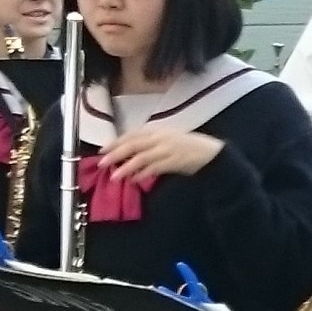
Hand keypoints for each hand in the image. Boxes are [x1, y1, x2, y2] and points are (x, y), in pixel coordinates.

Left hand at [98, 124, 225, 183]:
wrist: (209, 152)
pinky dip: (143, 174)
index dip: (116, 142)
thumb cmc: (186, 145)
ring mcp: (167, 149)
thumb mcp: (165, 139)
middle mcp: (160, 137)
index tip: (102, 150)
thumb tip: (127, 153)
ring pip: (141, 157)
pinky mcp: (174, 161)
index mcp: (156, 130)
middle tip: (102, 163)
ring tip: (115, 176)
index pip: (131, 135)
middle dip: (116, 154)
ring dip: (126, 167)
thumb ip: (148, 144)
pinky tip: (135, 180)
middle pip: (133, 144)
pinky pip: (155, 168)